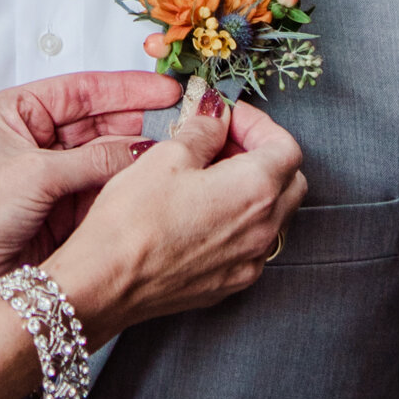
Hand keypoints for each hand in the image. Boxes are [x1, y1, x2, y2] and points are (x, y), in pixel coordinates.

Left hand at [0, 70, 180, 303]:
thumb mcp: (36, 174)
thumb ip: (95, 159)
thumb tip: (144, 148)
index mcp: (14, 112)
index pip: (81, 90)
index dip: (126, 88)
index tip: (165, 87)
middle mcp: (33, 140)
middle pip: (97, 122)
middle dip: (139, 121)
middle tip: (183, 120)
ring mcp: (49, 175)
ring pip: (105, 157)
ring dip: (137, 155)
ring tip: (178, 149)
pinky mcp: (62, 209)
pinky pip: (103, 189)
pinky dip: (127, 186)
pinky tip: (153, 180)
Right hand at [48, 83, 306, 345]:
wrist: (108, 282)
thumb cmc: (132, 220)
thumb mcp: (166, 156)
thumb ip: (202, 131)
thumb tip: (216, 116)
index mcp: (255, 190)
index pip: (286, 146)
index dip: (258, 124)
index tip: (228, 118)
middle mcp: (264, 229)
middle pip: (290, 180)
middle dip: (263, 155)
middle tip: (222, 143)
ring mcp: (251, 261)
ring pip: (275, 215)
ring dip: (255, 189)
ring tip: (210, 177)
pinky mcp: (233, 282)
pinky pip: (254, 244)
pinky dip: (241, 221)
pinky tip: (203, 213)